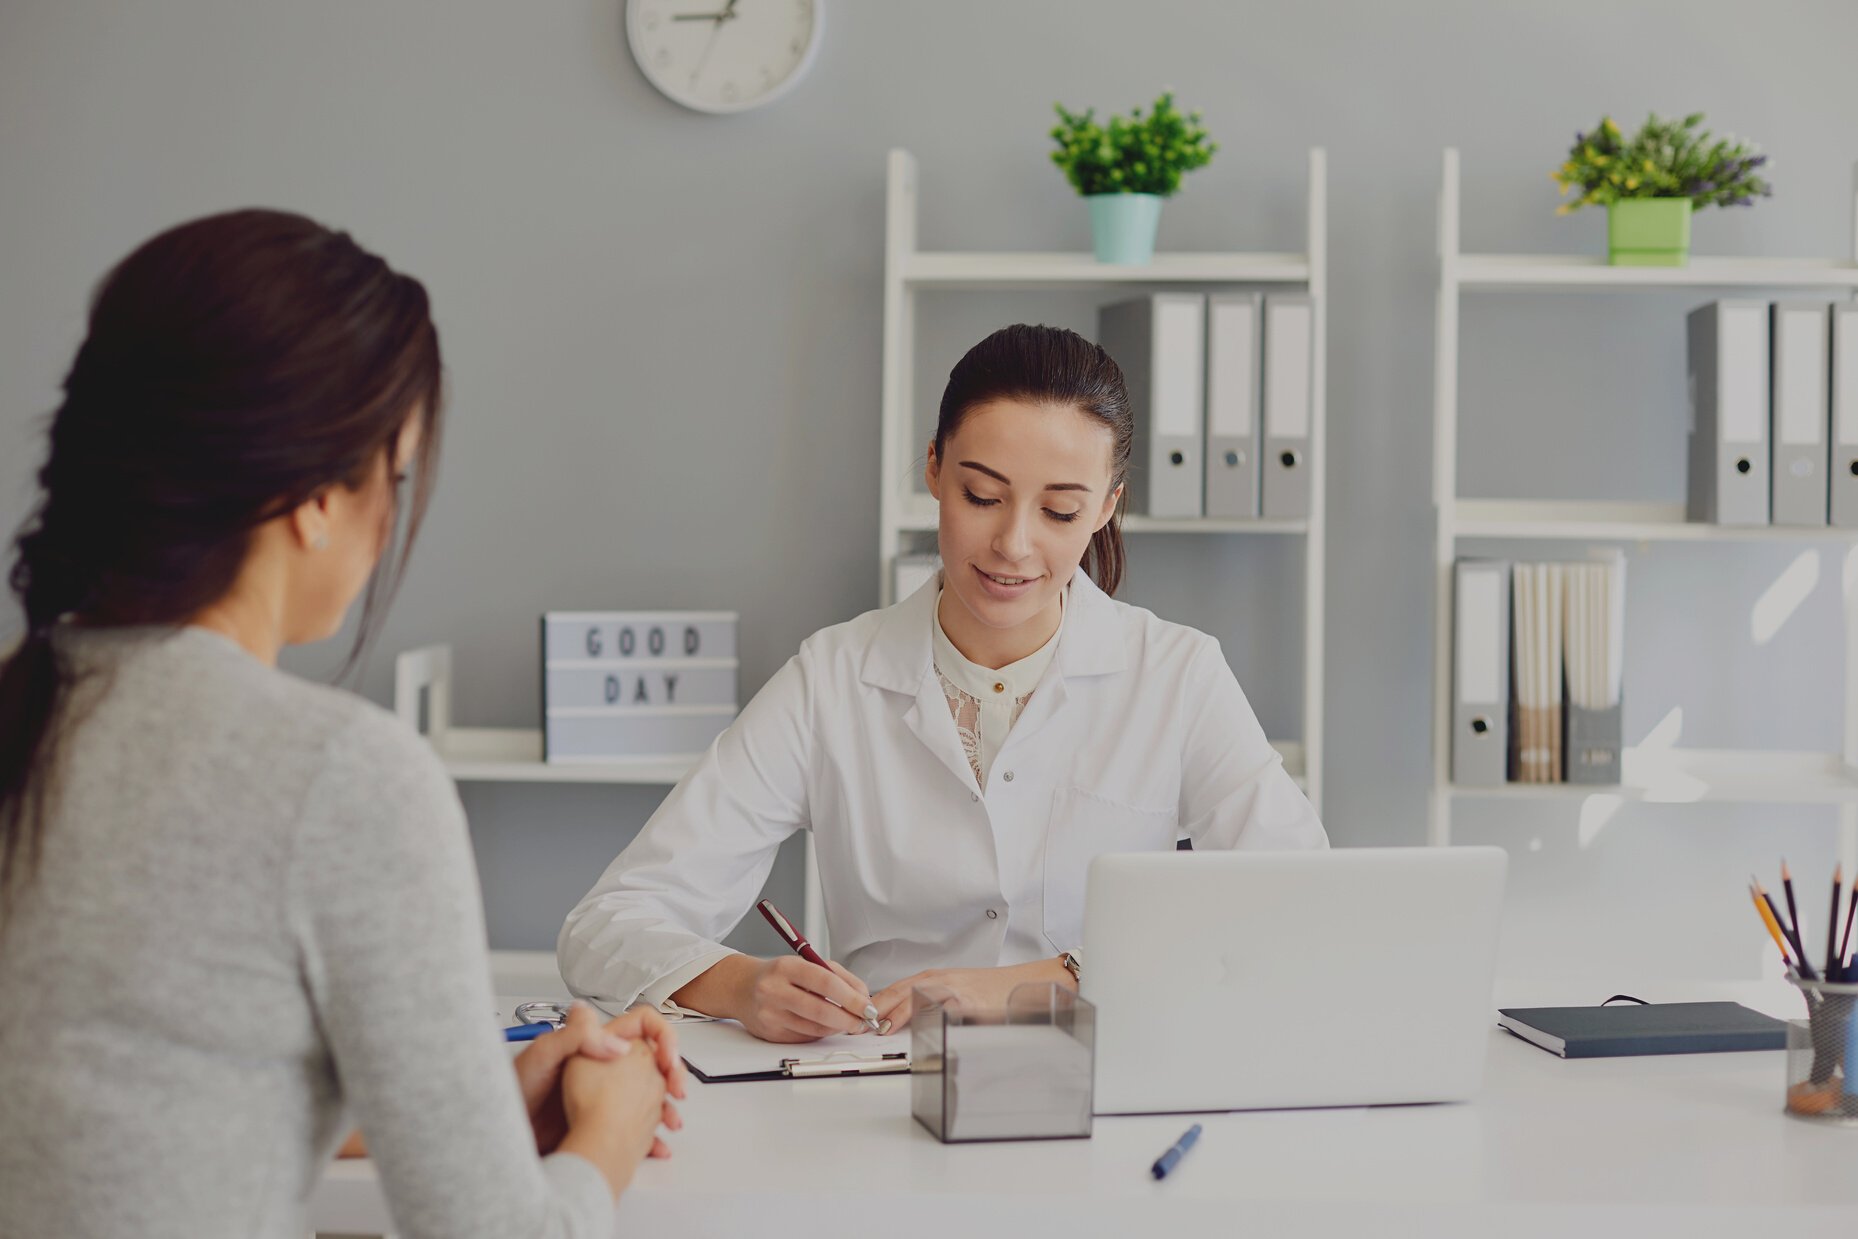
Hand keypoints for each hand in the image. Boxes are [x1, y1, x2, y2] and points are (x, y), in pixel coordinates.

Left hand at [514, 1004, 686, 1155]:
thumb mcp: (542, 1055)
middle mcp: (605, 1065)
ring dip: (666, 1108)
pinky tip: (655, 1146)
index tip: (668, 1060)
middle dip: (672, 1076)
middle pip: (653, 1061)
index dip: (662, 1039)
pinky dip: (650, 1136)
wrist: (501, 1133)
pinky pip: (636, 1126)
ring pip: (649, 1095)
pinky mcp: (602, 1121)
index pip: (642, 1027)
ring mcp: (605, 1094)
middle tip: (677, 1092)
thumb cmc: (514, 1088)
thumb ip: (577, 1039)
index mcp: (595, 1042)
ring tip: (671, 1123)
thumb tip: (618, 1043)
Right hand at [734, 954, 879, 1042]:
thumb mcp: (806, 963)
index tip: (868, 1006)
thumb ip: (838, 976)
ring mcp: (770, 1014)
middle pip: (820, 1010)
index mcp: (786, 967)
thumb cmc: (780, 975)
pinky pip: (805, 1038)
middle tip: (863, 1022)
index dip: (851, 997)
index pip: (825, 982)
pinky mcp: (770, 1034)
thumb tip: (864, 997)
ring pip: (814, 1029)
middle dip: (848, 1019)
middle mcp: (774, 990)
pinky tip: (825, 1025)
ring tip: (848, 1022)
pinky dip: (821, 1034)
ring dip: (837, 1028)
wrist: (742, 988)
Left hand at [870, 959, 1071, 1032]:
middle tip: (862, 1026)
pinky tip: (917, 1028)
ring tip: (882, 1029)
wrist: (1020, 984)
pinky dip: (928, 1018)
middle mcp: (938, 980)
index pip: (894, 989)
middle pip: (899, 992)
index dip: (874, 1004)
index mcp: (932, 978)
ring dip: (898, 1014)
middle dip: (879, 1009)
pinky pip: (944, 1009)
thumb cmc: (988, 991)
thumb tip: (899, 1022)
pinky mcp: (967, 1002)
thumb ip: (928, 1001)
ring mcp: (952, 990)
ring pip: (917, 998)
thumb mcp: (953, 991)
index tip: (858, 1018)